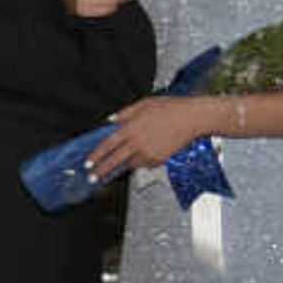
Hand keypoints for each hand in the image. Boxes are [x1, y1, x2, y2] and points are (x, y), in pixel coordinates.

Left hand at [88, 95, 223, 175]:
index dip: (96, 155)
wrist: (194, 118)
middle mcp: (137, 143)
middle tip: (92, 178)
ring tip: (130, 155)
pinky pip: (145, 163)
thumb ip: (124, 113)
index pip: (107, 145)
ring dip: (126, 162)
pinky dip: (142, 160)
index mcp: (131, 128)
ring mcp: (149, 153)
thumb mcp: (143, 104)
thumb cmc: (171, 108)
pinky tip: (150, 148)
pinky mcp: (159, 160)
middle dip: (101, 170)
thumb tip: (111, 120)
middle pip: (114, 160)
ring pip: (130, 163)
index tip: (88, 163)